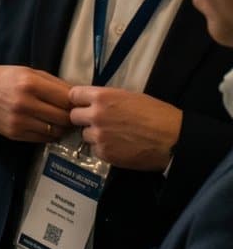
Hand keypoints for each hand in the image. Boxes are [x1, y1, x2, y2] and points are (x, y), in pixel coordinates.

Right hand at [0, 63, 72, 141]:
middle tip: (73, 115)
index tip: (79, 104)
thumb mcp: (30, 72)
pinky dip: (49, 134)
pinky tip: (47, 126)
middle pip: (63, 118)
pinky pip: (42, 138)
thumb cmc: (6, 79)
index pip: (67, 100)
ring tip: (60, 121)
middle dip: (72, 117)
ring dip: (62, 127)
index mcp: (30, 84)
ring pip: (55, 131)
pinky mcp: (14, 133)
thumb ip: (55, 84)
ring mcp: (18, 120)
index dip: (77, 103)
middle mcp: (24, 103)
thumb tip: (79, 97)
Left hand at [68, 86, 182, 170]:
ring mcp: (98, 136)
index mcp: (102, 97)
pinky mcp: (104, 153)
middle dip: (84, 119)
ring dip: (95, 135)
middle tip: (100, 122)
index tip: (84, 104)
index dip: (79, 100)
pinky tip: (120, 147)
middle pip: (74, 116)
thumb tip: (94, 102)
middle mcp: (95, 115)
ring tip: (115, 136)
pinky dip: (104, 149)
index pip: (73, 95)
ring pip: (85, 135)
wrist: (175, 140)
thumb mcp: (131, 97)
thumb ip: (108, 99)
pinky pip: (95, 150)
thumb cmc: (158, 115)